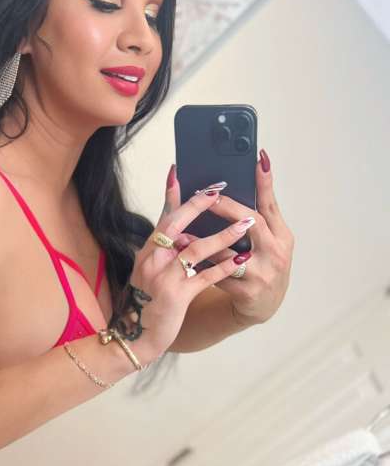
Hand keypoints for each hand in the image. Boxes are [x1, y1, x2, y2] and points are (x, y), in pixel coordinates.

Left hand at [164, 149, 294, 325]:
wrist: (263, 305)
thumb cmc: (262, 264)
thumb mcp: (266, 240)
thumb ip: (253, 215)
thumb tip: (234, 185)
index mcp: (282, 236)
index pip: (272, 204)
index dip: (266, 182)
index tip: (258, 159)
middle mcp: (276, 253)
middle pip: (252, 223)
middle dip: (228, 208)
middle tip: (207, 195)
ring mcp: (262, 274)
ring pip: (230, 253)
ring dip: (205, 241)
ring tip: (183, 230)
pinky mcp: (246, 292)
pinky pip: (218, 275)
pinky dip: (201, 265)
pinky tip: (185, 256)